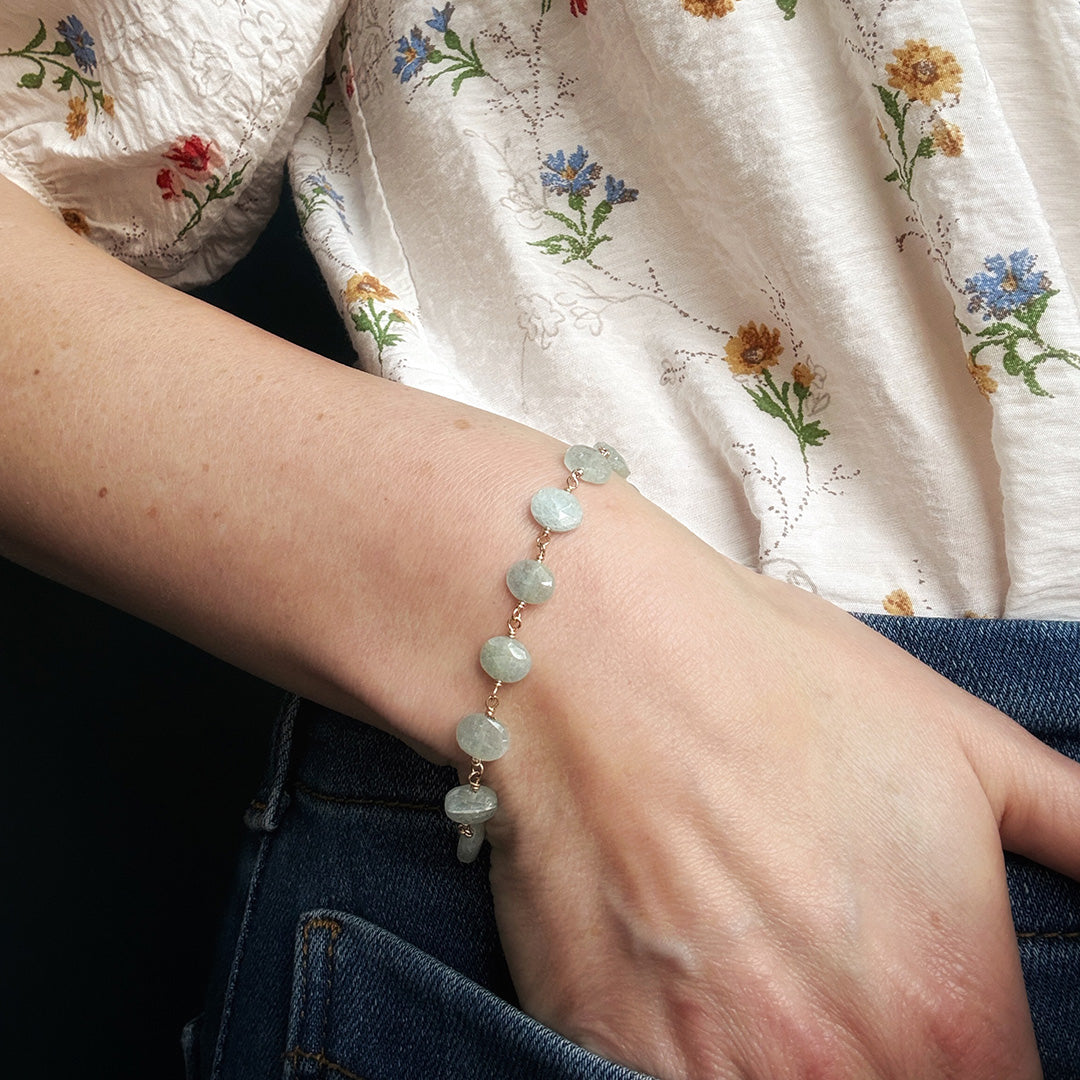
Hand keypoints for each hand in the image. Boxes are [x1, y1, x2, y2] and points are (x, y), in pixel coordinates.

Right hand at [483, 487, 1079, 1077]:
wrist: (604, 654)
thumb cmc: (774, 681)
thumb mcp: (967, 746)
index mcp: (955, 1010)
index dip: (969, 1059)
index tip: (926, 1011)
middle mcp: (844, 1068)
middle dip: (873, 1053)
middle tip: (826, 973)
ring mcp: (720, 1075)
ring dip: (782, 1055)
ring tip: (749, 967)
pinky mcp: (611, 1060)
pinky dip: (693, 1057)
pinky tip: (681, 978)